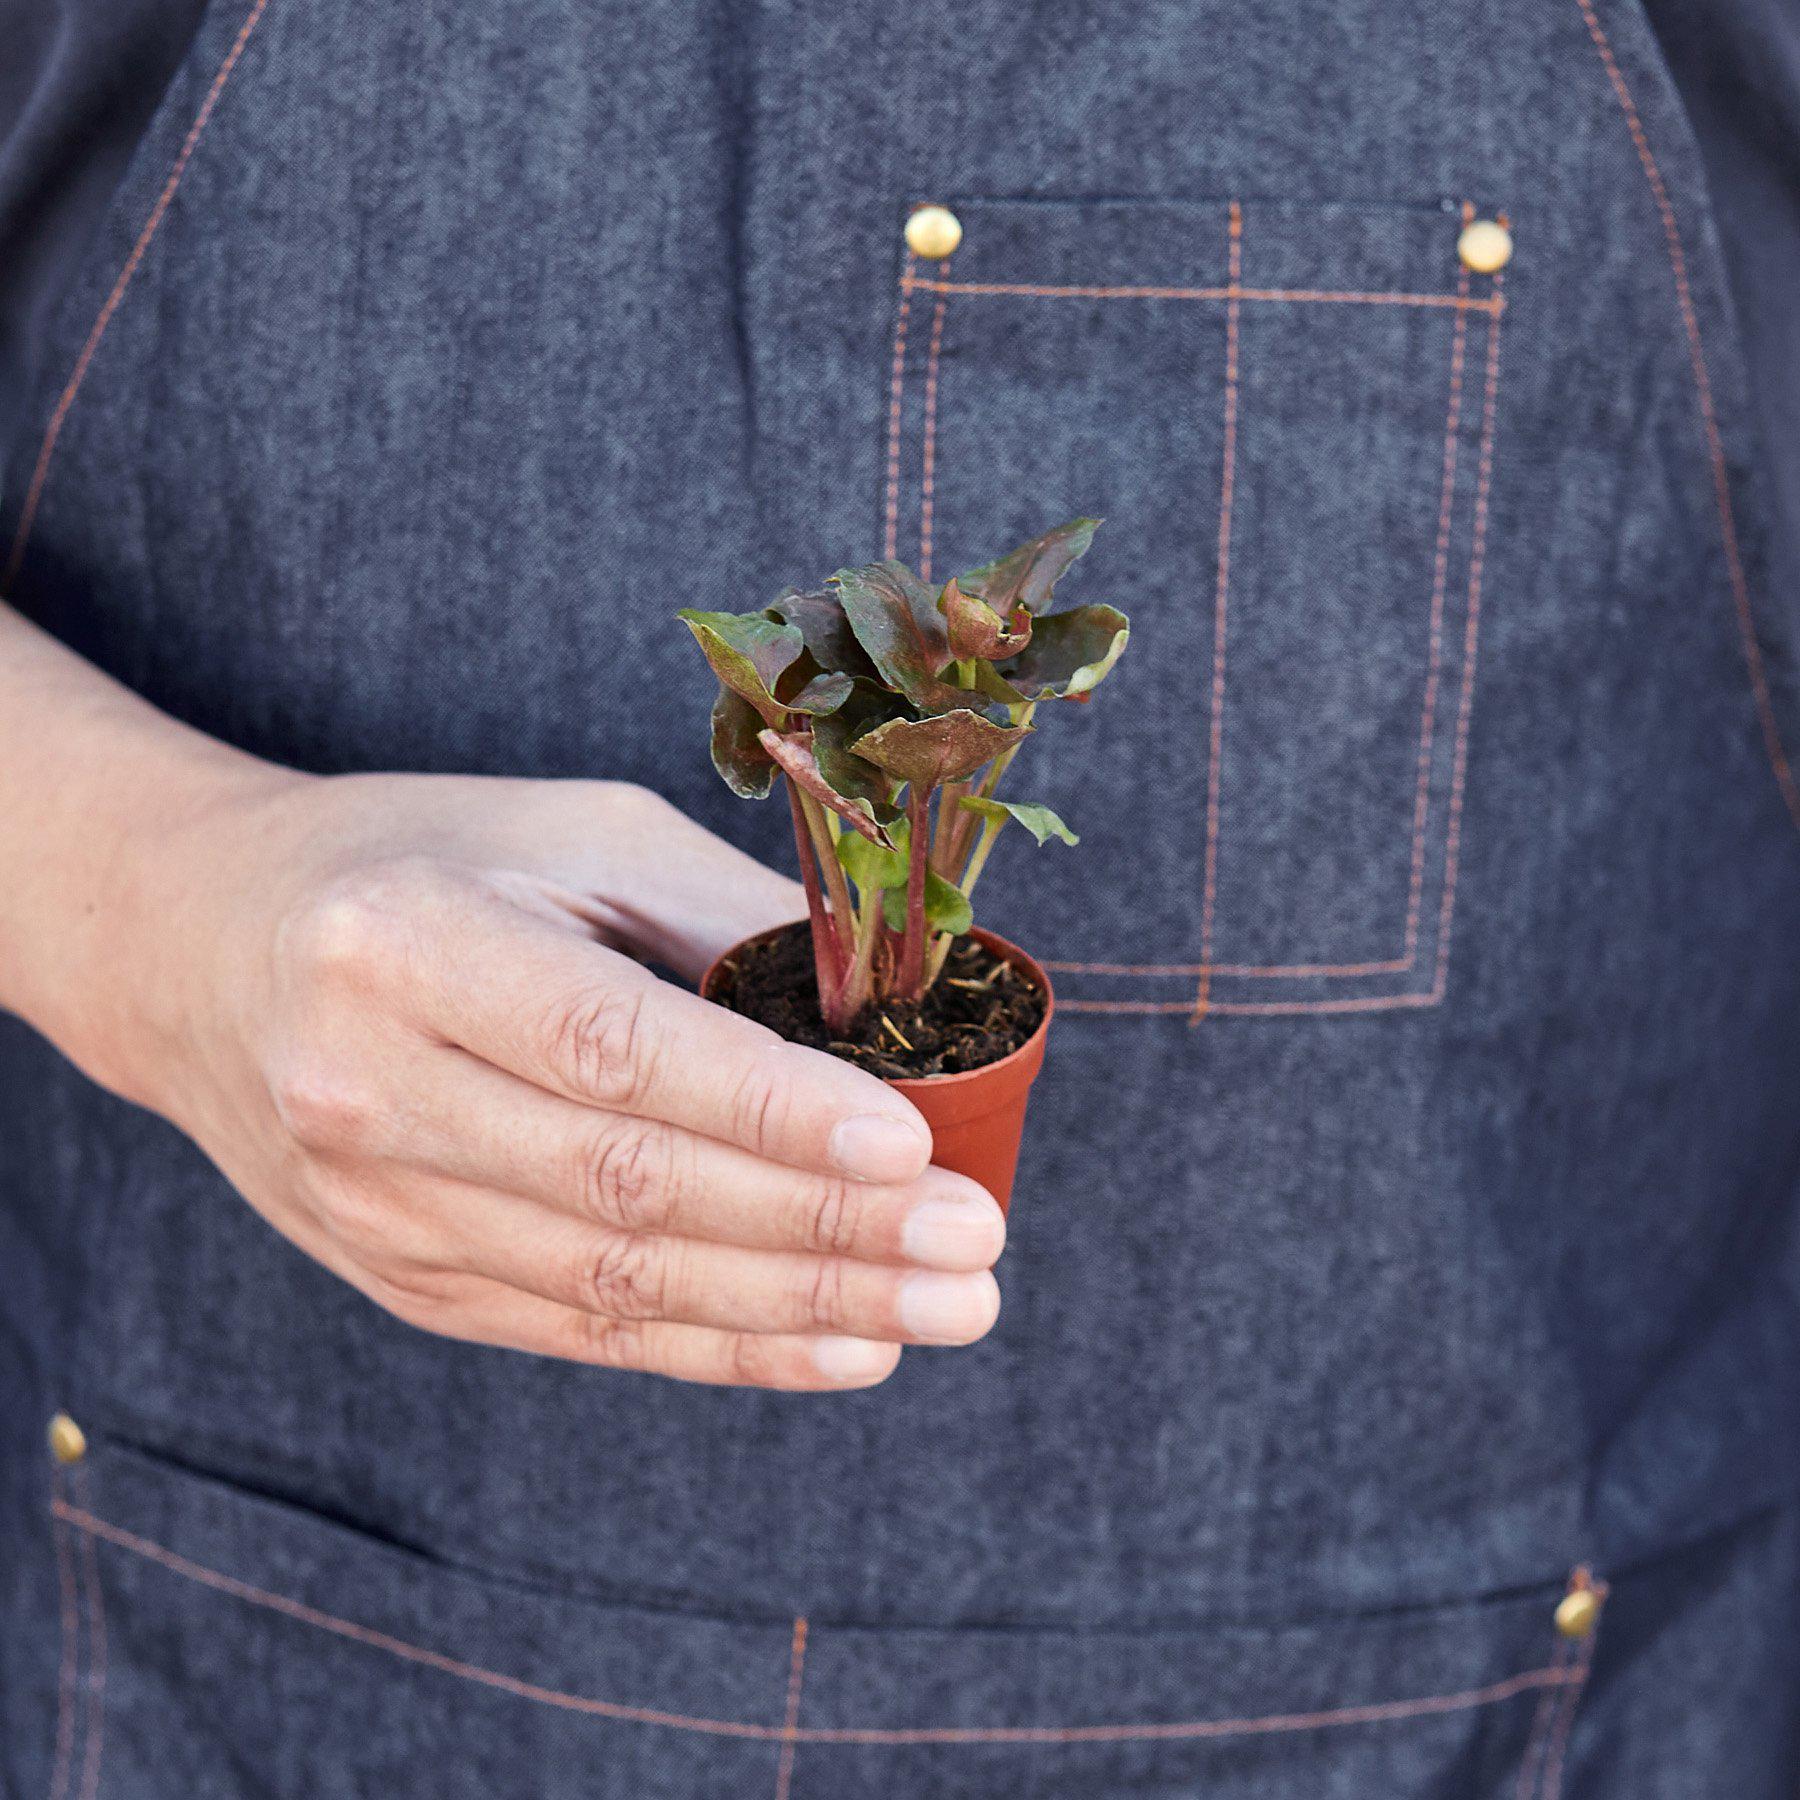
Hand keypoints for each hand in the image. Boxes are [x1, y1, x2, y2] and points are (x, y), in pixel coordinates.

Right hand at [82, 771, 1004, 1388]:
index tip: (911, 1145)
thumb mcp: (563, 832)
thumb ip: (718, 914)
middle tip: (976, 1244)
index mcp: (407, 946)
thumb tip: (894, 1007)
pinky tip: (841, 1349)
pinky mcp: (403, 1278)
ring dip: (801, 1307)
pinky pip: (584, 1330)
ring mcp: (378, 1208)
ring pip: (618, 1283)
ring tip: (943, 1309)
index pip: (612, 1049)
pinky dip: (723, 1348)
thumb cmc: (414, 863)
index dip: (766, 1108)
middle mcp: (371, 1092)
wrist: (201, 949)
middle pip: (629, 1186)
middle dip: (824, 1228)